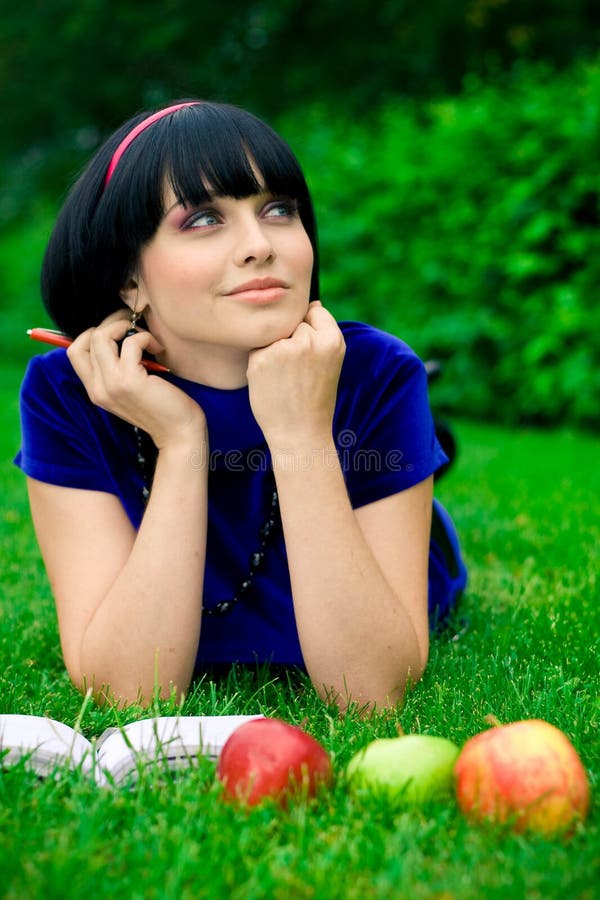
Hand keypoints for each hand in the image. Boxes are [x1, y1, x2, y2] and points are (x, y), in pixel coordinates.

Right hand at [67, 311, 205, 448]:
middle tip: (133, 324)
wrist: (179, 434)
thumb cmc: (161, 408)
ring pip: (100, 336)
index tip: (118, 332)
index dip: (94, 333)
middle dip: (110, 322)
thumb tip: (118, 333)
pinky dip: (145, 338)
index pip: (74, 351)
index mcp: (96, 390)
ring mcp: (112, 384)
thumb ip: (117, 369)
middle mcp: (98, 388)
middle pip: (85, 339)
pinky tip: (158, 348)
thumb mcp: (131, 389)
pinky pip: (131, 342)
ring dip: (125, 326)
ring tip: (145, 337)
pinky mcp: (130, 380)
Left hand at [247, 302, 345, 446]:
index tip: (309, 355)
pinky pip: (257, 347)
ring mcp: (284, 349)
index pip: (314, 310)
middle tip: (297, 372)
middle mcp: (309, 341)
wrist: (300, 433)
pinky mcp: (261, 358)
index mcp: (332, 340)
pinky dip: (261, 362)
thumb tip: (309, 303)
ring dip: (274, 349)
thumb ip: (321, 333)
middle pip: (291, 322)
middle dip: (290, 340)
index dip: (308, 330)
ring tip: (285, 377)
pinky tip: (272, 382)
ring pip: (273, 333)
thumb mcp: (330, 361)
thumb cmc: (314, 398)